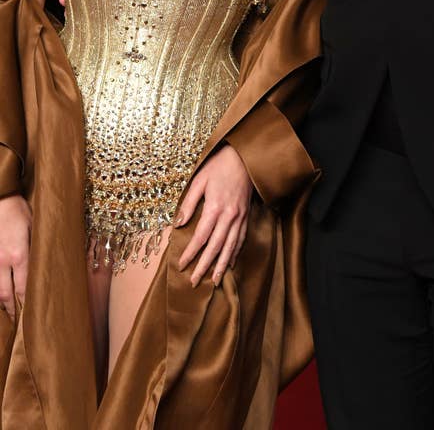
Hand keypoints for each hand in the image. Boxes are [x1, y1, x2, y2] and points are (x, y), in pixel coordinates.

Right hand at [0, 194, 31, 318]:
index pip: (24, 287)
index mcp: (19, 255)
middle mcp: (2, 262)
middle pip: (6, 294)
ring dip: (1, 301)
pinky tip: (0, 295)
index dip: (28, 302)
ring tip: (8, 311)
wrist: (0, 199)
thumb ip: (36, 250)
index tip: (33, 312)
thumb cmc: (19, 211)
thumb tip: (42, 267)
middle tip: (18, 321)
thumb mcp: (35, 228)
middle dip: (12, 309)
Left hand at [176, 145, 252, 286]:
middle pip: (216, 246)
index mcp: (215, 207)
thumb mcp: (199, 180)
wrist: (245, 158)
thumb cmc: (219, 166)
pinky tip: (229, 263)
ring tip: (214, 281)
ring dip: (221, 265)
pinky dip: (235, 253)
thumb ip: (189, 203)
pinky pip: (241, 239)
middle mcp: (229, 215)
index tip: (182, 265)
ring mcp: (240, 217)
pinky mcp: (246, 216)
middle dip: (204, 266)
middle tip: (194, 282)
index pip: (201, 236)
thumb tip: (179, 224)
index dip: (191, 252)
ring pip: (230, 246)